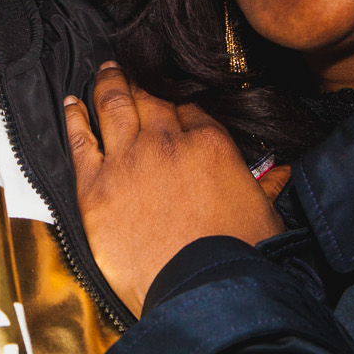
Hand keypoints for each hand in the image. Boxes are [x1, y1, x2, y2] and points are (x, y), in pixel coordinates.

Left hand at [64, 65, 284, 316]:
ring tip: (104, 71)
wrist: (202, 287)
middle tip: (128, 67)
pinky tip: (71, 104)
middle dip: (139, 80)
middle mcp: (166, 142)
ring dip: (107, 84)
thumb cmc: (237, 255)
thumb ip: (267, 185)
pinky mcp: (96, 187)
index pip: (188, 107)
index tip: (169, 94)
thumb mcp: (264, 213)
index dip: (176, 98)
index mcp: (208, 143)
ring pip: (113, 107)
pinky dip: (74, 119)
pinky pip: (80, 142)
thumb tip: (282, 172)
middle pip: (149, 99)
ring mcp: (128, 161)